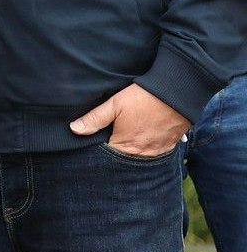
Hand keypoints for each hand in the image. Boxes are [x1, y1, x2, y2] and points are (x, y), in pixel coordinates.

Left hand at [70, 83, 189, 155]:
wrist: (176, 93)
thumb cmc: (143, 98)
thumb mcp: (114, 104)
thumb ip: (94, 119)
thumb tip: (74, 129)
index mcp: (126, 146)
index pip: (107, 156)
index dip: (99, 149)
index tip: (95, 142)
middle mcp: (142, 153)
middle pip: (123, 158)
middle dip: (115, 151)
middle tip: (111, 137)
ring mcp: (157, 151)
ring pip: (138, 157)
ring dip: (131, 150)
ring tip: (126, 137)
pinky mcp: (169, 146)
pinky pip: (154, 153)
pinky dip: (146, 148)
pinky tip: (141, 138)